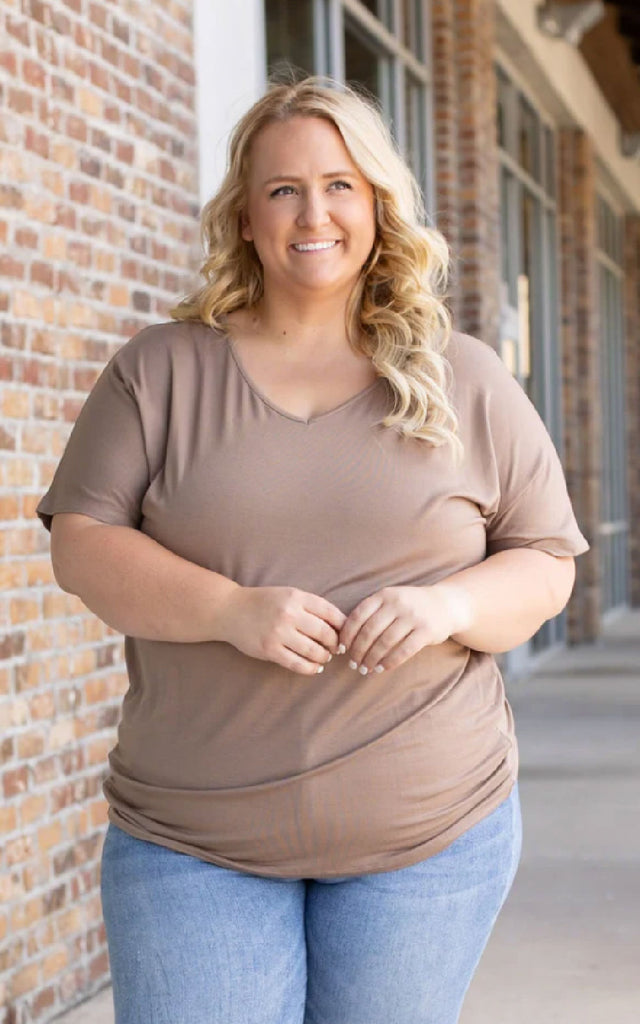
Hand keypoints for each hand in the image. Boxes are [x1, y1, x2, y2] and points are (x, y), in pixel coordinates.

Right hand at [216, 586, 345, 675]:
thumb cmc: (263, 602)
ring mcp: (278, 633)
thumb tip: (340, 626)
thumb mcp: (288, 594)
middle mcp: (289, 613)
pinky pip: (297, 664)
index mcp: (296, 597)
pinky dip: (310, 668)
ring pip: (314, 651)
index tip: (345, 634)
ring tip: (324, 657)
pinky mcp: (270, 650)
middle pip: (325, 634)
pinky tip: (314, 667)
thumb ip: (311, 606)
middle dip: (334, 644)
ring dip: (324, 657)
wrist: (230, 610)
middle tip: (335, 648)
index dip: (343, 626)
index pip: (331, 613)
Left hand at [338, 584, 471, 674]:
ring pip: (385, 642)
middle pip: (370, 631)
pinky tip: (382, 668)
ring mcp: (413, 616)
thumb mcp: (391, 600)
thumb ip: (372, 612)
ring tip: (366, 669)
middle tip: (353, 664)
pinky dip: (390, 662)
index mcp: (384, 595)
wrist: (446, 604)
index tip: (342, 648)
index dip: (347, 634)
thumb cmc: (411, 606)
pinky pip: (404, 650)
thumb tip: (346, 637)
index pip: (358, 615)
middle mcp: (397, 603)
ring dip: (372, 659)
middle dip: (358, 650)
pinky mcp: (427, 630)